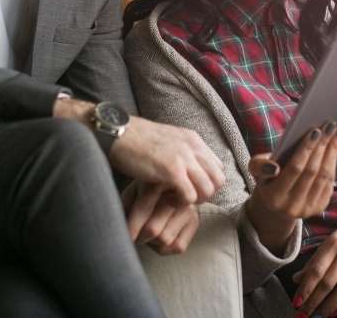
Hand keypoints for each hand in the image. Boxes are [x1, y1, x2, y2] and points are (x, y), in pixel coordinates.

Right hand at [52, 98, 224, 203]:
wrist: (117, 133)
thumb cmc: (135, 140)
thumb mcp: (167, 140)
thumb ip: (182, 150)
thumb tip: (190, 167)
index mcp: (193, 139)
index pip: (218, 166)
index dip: (207, 182)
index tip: (190, 188)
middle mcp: (193, 147)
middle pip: (218, 180)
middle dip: (205, 194)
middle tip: (185, 198)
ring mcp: (183, 158)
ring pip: (208, 190)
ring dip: (193, 201)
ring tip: (174, 199)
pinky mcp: (172, 171)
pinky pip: (190, 196)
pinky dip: (180, 203)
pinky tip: (165, 199)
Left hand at [123, 181, 200, 254]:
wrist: (171, 186)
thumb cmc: (144, 193)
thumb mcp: (132, 193)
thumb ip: (124, 206)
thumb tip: (117, 227)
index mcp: (157, 182)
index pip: (142, 210)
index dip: (131, 228)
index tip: (125, 237)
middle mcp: (176, 194)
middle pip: (153, 229)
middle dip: (140, 237)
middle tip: (135, 235)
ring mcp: (188, 208)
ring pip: (165, 240)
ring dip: (152, 242)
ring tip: (148, 233)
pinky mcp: (195, 221)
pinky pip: (178, 247)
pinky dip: (166, 248)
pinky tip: (161, 236)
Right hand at [245, 121, 336, 252]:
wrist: (276, 202)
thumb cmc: (266, 176)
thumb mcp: (256, 169)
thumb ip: (259, 166)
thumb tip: (275, 167)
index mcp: (274, 197)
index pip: (294, 169)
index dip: (306, 149)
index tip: (316, 130)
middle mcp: (292, 207)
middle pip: (312, 171)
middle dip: (323, 146)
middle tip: (330, 125)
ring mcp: (308, 209)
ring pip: (324, 176)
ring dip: (332, 151)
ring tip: (336, 131)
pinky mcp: (320, 207)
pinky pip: (330, 181)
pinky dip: (333, 161)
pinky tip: (335, 145)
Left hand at [292, 208, 336, 316]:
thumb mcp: (330, 242)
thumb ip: (314, 261)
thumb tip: (297, 279)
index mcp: (332, 244)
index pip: (316, 270)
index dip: (306, 288)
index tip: (297, 302)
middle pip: (328, 282)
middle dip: (314, 301)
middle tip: (303, 315)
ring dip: (329, 307)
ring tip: (318, 316)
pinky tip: (335, 312)